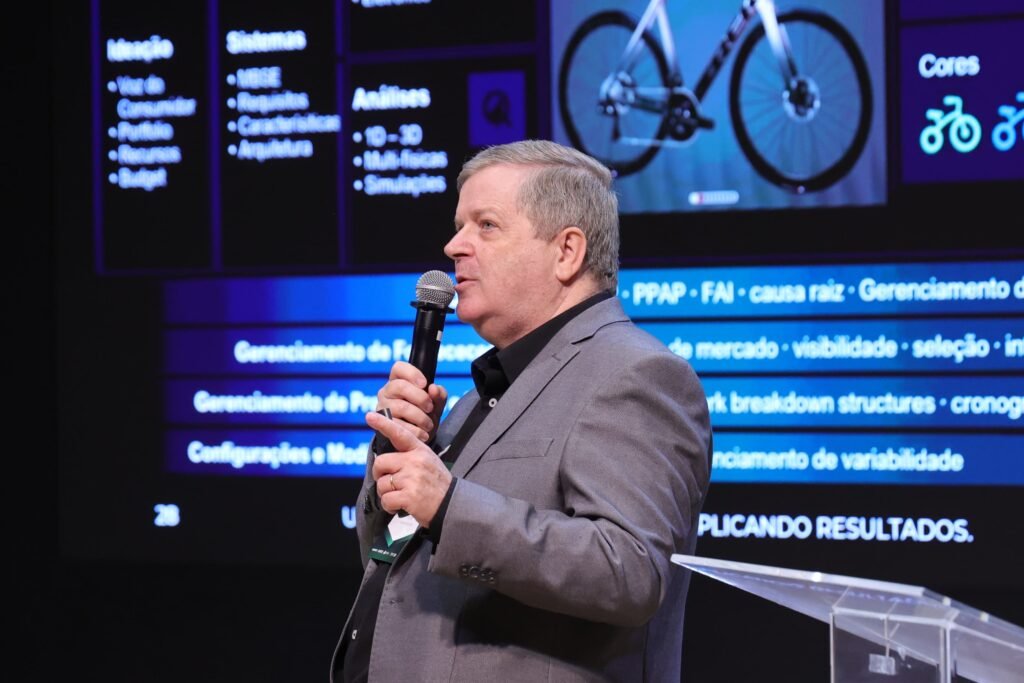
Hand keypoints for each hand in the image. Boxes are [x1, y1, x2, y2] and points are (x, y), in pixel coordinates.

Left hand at [367, 410, 452, 527]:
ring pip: (381, 484)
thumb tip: (384, 458)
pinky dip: (389, 506)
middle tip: (391, 483)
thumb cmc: (436, 484)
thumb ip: (408, 455)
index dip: (384, 424)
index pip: (399, 434)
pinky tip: (400, 505)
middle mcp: (415, 461)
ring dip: (386, 493)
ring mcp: (412, 478)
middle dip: (380, 475)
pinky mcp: (409, 496)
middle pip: (381, 462)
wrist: (451, 504)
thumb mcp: (428, 461)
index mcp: (419, 450)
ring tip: (401, 496)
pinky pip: (386, 499)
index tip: (370, 415)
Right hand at [375, 361, 447, 443]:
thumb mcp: (435, 404)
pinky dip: (414, 430)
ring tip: (429, 425)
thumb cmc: (424, 414)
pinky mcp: (383, 424)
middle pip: (400, 386)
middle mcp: (386, 391)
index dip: (412, 373)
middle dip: (420, 397)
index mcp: (398, 380)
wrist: (415, 439)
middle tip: (430, 407)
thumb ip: (438, 394)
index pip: (398, 368)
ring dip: (420, 417)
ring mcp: (382, 407)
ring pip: (401, 407)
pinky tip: (423, 434)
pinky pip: (398, 425)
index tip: (424, 384)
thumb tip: (433, 388)